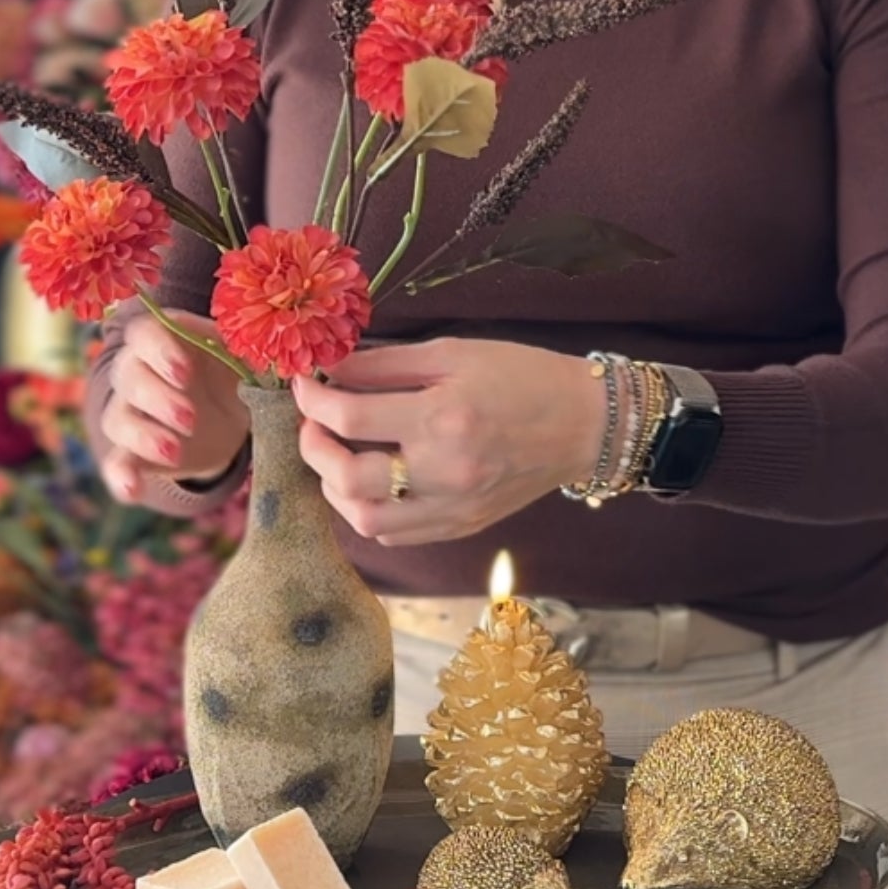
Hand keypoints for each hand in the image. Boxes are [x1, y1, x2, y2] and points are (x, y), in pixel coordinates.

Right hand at [100, 309, 248, 504]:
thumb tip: (281, 361)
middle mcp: (139, 369)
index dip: (159, 351)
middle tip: (191, 418)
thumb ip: (258, 352)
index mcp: (167, 338)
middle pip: (128, 375)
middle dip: (157, 398)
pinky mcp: (135, 450)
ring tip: (175, 451)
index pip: (143, 332)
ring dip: (143, 436)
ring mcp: (133, 411)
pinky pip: (115, 461)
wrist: (235, 411)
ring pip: (117, 418)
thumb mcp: (251, 356)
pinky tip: (133, 490)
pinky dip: (120, 475)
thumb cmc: (239, 369)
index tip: (186, 373)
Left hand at [291, 336, 605, 546]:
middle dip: (313, 447)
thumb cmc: (520, 376)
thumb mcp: (452, 353)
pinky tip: (369, 483)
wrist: (583, 424)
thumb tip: (330, 368)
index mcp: (443, 418)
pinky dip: (367, 511)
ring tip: (336, 455)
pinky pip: (394, 535)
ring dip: (335, 486)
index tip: (304, 383)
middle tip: (314, 422)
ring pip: (364, 518)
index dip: (313, 399)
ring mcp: (453, 507)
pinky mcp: (461, 527)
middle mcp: (445, 471)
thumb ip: (386, 363)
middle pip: (348, 477)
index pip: (351, 417)